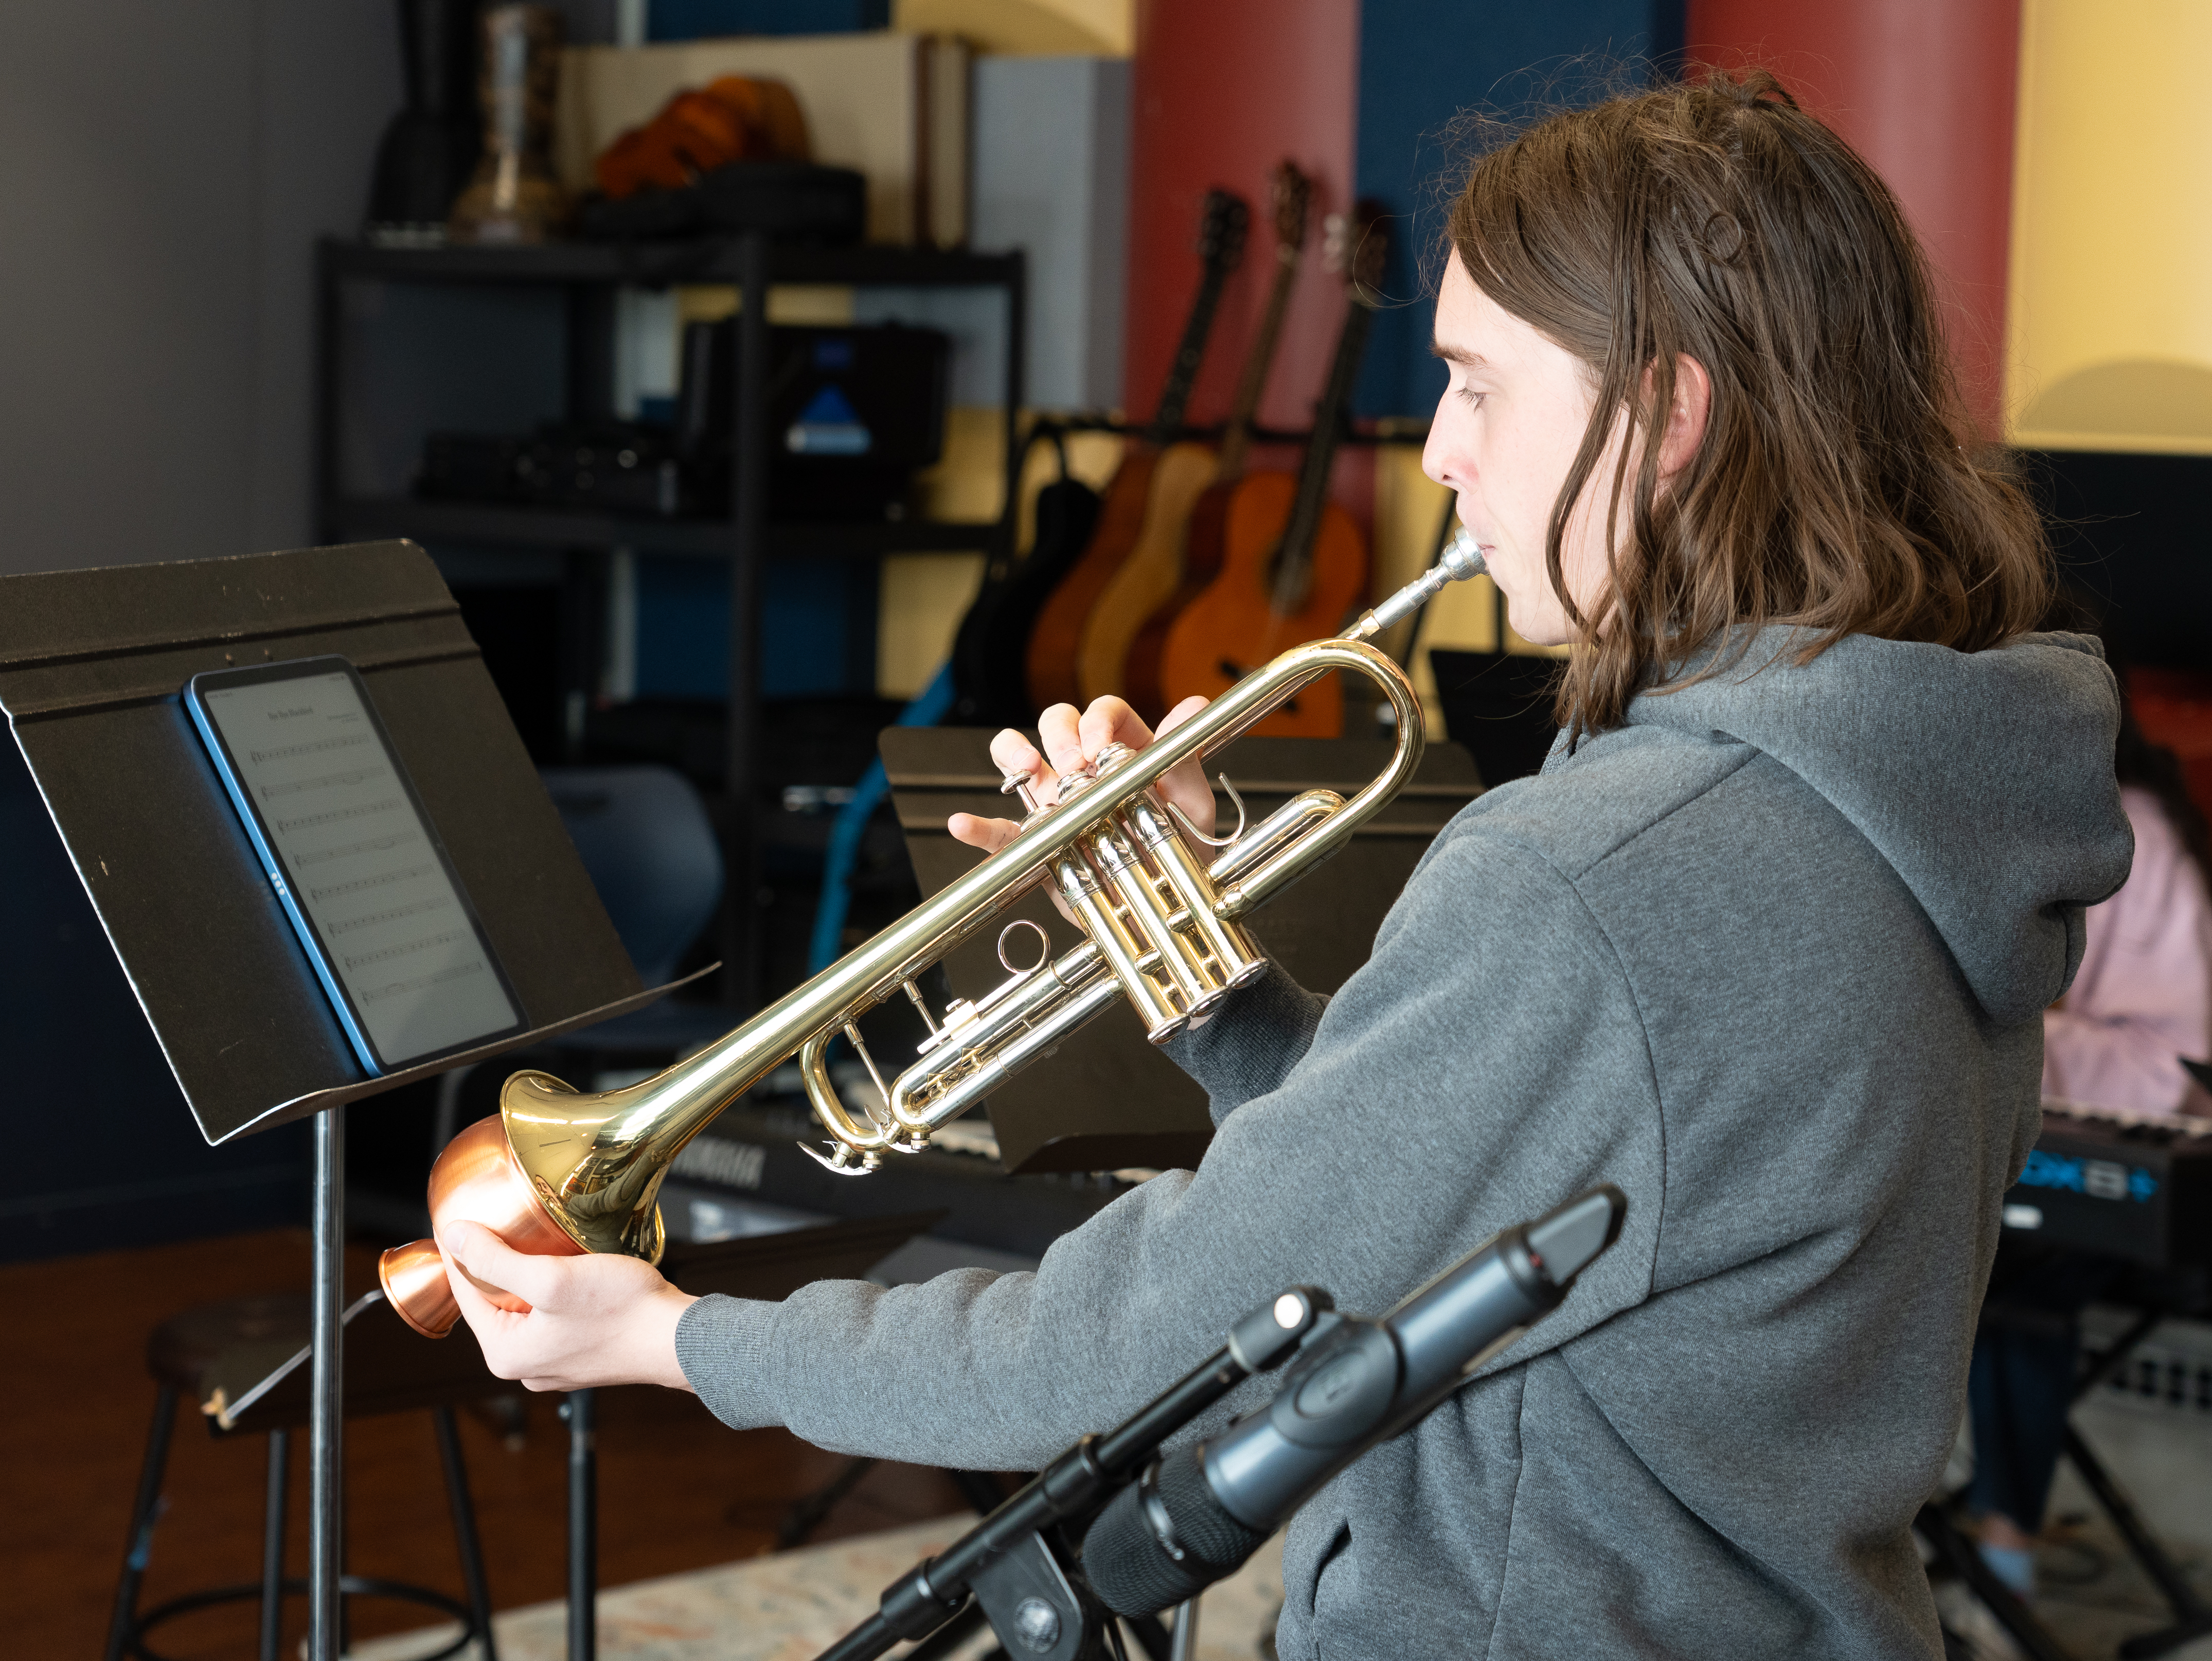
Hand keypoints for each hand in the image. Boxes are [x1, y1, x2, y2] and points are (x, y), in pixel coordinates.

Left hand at [438, 1219, 698, 1393]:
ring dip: (529, 1276)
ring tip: (540, 1243)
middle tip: (507, 1225)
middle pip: (494, 1301)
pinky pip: (550, 1317)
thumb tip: (454, 1238)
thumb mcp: (551, 1277)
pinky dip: (554, 1292)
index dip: (464, 1251)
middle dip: (498, 1264)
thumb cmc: (622, 1311)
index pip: (466, 1292)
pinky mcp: (579, 1355)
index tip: (464, 1219)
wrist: (678, 1337)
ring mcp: (553, 1364)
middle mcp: (524, 1366)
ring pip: (524, 1308)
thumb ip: (495, 1259)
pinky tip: (571, 1270)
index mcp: (506, 1354)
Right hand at [947, 694, 1215, 855]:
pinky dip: (977, 828)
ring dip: (1014, 752)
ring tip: (1026, 768)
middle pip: (1056, 722)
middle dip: (1060, 735)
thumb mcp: (1190, 799)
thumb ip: (1184, 752)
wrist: (1167, 898)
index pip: (1102, 712)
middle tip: (1073, 767)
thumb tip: (1194, 704)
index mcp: (1123, 749)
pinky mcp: (1036, 840)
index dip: (1097, 721)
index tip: (1100, 747)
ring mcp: (1055, 799)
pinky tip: (964, 824)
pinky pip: (1000, 830)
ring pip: (1017, 756)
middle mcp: (1084, 767)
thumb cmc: (1181, 844)